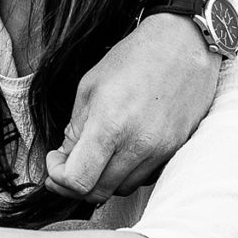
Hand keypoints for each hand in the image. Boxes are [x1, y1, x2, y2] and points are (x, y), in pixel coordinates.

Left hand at [45, 14, 219, 202]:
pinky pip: (144, 178)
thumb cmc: (133, 58)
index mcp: (110, 126)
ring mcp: (161, 151)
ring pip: (121, 189)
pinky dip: (124, 173)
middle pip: (98, 192)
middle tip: (64, 165)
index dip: (58, 176)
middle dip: (74, 184)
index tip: (54, 160)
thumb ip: (75, 128)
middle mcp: (138, 145)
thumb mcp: (89, 87)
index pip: (78, 180)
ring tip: (91, 156)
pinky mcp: (176, 151)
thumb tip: (65, 157)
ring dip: (100, 179)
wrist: (183, 45)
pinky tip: (117, 152)